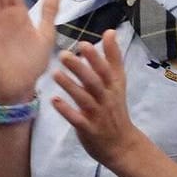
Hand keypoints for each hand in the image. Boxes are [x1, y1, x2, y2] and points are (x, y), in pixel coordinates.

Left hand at [50, 32, 149, 171]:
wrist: (122, 144)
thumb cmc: (115, 108)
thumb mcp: (118, 82)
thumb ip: (113, 57)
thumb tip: (110, 31)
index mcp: (112, 86)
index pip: (106, 69)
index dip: (96, 57)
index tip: (83, 43)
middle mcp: (106, 98)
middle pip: (94, 82)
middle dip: (80, 68)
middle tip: (63, 54)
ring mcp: (98, 114)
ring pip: (85, 99)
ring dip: (70, 86)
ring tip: (54, 74)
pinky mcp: (89, 129)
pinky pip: (77, 119)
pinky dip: (67, 111)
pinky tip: (54, 101)